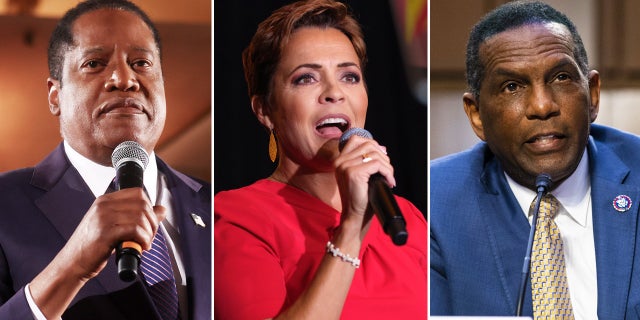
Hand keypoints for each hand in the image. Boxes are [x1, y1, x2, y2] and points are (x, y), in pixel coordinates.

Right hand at [29, 187, 165, 318]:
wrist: (71, 264)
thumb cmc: (93, 247)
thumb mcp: (115, 226)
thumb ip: (137, 216)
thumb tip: (162, 209)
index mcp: (105, 200)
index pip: (138, 193)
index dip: (150, 208)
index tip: (149, 223)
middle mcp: (103, 205)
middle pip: (143, 205)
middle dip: (153, 222)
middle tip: (149, 237)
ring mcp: (103, 218)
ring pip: (141, 217)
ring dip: (149, 233)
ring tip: (145, 243)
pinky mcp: (105, 232)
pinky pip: (135, 230)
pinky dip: (144, 239)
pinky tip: (141, 247)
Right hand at [333, 134, 395, 223]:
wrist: (354, 216)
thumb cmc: (360, 198)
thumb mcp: (360, 175)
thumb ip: (366, 161)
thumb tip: (383, 149)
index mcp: (339, 160)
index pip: (356, 139)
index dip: (372, 144)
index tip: (381, 158)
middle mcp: (340, 161)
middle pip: (368, 144)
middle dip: (383, 156)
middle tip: (387, 171)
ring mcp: (345, 166)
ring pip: (374, 154)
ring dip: (387, 165)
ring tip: (389, 177)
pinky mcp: (353, 173)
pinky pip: (377, 164)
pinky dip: (387, 172)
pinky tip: (389, 181)